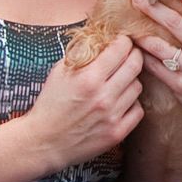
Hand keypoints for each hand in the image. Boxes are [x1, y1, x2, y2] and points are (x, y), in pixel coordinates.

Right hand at [25, 34, 143, 168]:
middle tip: (129, 55)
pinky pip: (138, 110)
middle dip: (134, 55)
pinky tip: (119, 102)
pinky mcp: (117, 133)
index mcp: (88, 78)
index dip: (124, 42)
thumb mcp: (59, 71)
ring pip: (137, 87)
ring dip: (130, 81)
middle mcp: (103, 96)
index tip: (122, 42)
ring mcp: (111, 116)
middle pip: (135, 65)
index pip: (120, 49)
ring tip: (118, 82)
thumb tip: (105, 39)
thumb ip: (83, 54)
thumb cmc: (50, 104)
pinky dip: (131, 104)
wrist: (43, 141)